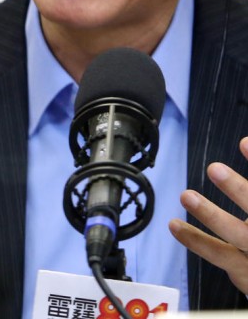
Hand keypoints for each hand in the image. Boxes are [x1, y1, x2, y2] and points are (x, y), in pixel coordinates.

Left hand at [169, 136, 247, 292]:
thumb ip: (245, 190)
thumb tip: (244, 143)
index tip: (243, 143)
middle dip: (239, 190)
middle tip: (214, 169)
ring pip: (237, 235)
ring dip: (211, 214)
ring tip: (186, 195)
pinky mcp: (245, 272)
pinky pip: (219, 255)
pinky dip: (196, 241)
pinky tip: (175, 226)